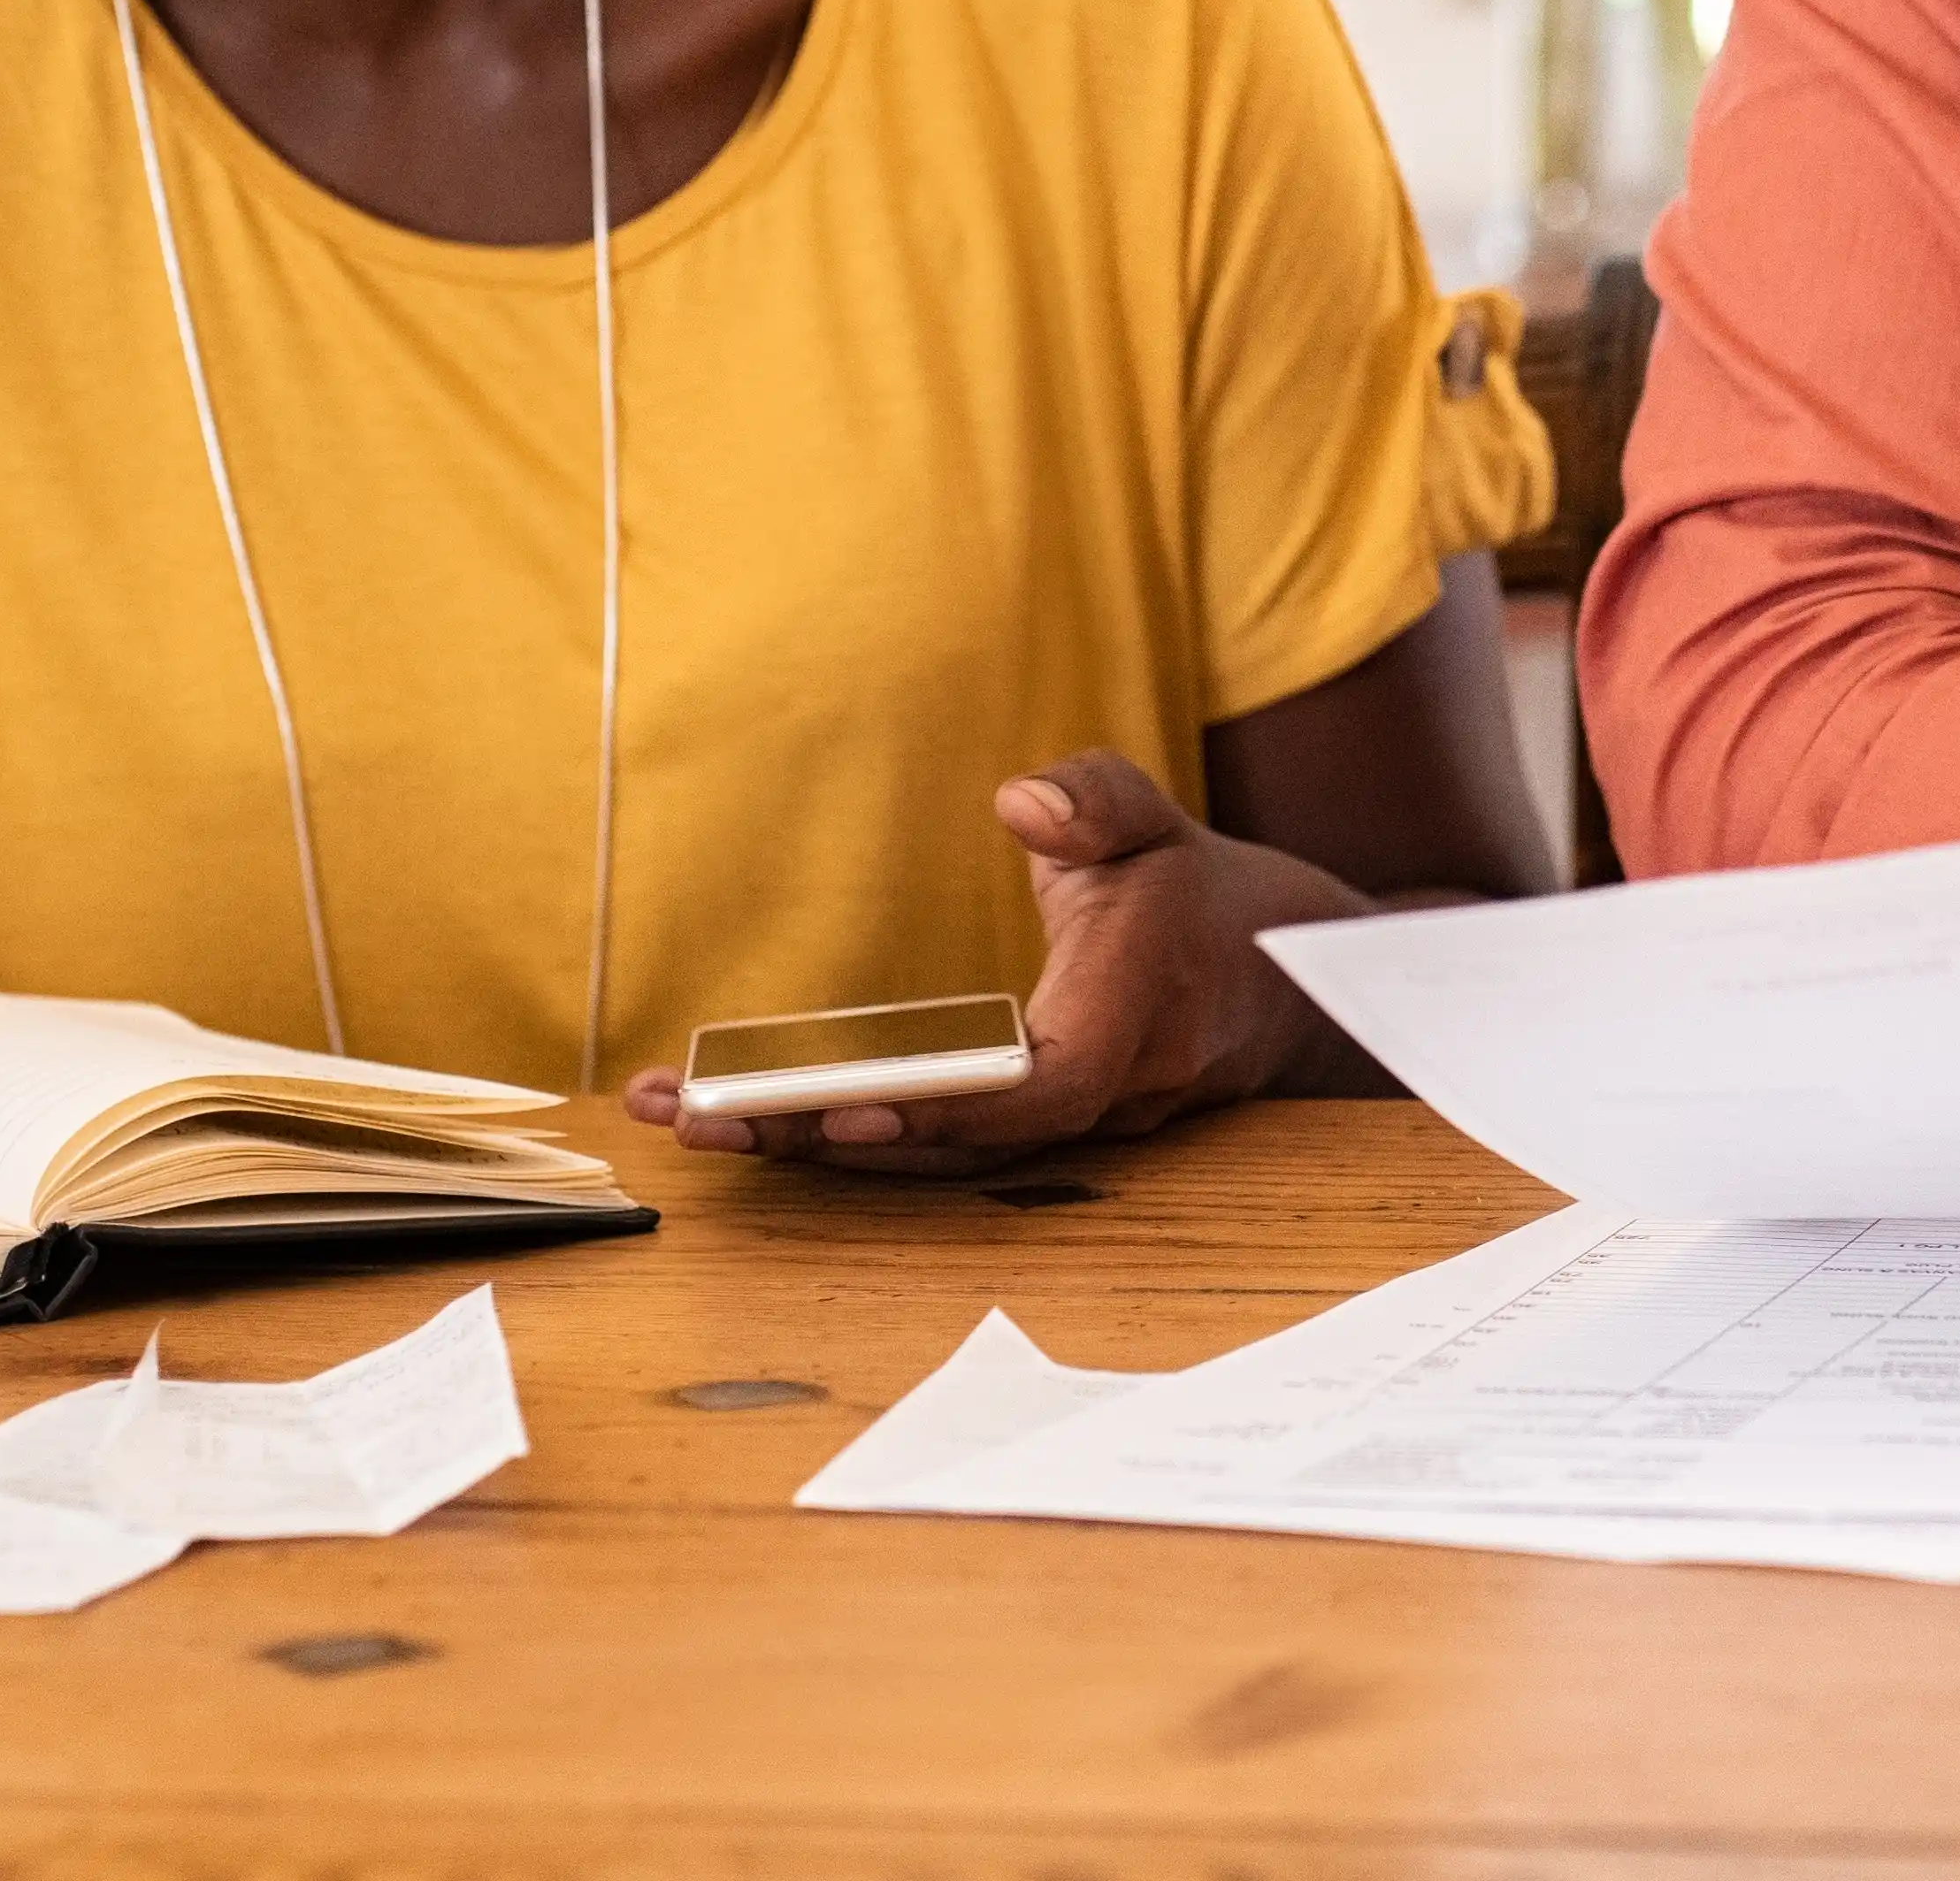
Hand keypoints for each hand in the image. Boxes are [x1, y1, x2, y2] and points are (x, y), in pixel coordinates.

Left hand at [629, 751, 1317, 1177]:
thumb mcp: (1153, 817)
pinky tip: (753, 1126)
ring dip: (812, 1147)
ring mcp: (1068, 1132)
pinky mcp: (1032, 1140)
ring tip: (688, 1121)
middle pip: (961, 1145)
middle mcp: (1103, 1093)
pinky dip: (845, 1145)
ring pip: (938, 1160)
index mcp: (1134, 1009)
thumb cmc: (1189, 887)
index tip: (844, 1106)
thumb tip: (1020, 803)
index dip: (949, 1106)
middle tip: (697, 1119)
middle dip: (823, 1137)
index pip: (1046, 1087)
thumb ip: (1095, 797)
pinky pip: (938, 1155)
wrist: (1271, 979)